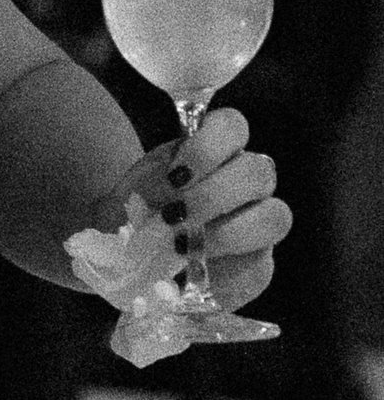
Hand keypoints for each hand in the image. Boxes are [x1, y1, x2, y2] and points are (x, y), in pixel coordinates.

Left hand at [72, 102, 291, 335]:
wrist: (133, 260)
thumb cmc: (135, 217)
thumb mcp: (123, 199)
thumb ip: (128, 199)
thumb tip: (126, 213)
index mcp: (215, 152)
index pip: (233, 126)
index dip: (209, 147)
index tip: (174, 174)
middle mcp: (245, 182)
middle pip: (260, 171)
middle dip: (215, 194)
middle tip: (174, 216)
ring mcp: (259, 223)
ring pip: (276, 217)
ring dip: (227, 233)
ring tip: (183, 247)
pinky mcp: (258, 266)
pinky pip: (262, 267)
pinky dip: (226, 272)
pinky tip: (194, 273)